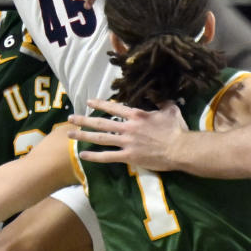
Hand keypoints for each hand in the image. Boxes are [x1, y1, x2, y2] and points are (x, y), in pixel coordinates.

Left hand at [66, 99, 186, 170]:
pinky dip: (94, 156)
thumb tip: (156, 93)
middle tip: (71, 118)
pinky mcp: (129, 157)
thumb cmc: (176, 129)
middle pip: (101, 122)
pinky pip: (108, 156)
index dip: (99, 104)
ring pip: (100, 138)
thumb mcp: (170, 109)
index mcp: (136, 115)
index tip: (88, 102)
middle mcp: (127, 128)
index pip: (113, 108)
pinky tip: (83, 155)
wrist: (181, 148)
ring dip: (83, 136)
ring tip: (70, 134)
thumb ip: (160, 101)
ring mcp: (126, 142)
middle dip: (84, 120)